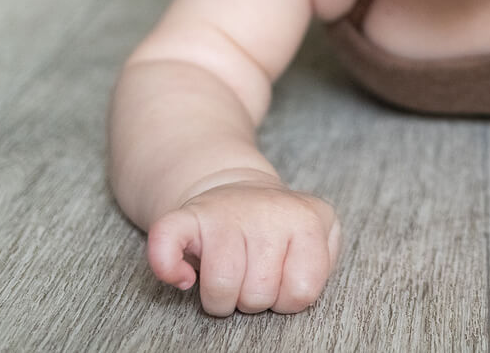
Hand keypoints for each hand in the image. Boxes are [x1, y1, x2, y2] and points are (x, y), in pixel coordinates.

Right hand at [146, 176, 340, 315]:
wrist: (240, 191)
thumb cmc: (281, 229)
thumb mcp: (322, 236)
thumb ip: (323, 264)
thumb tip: (297, 290)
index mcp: (307, 220)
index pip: (301, 292)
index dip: (287, 297)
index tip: (282, 276)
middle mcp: (268, 211)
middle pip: (258, 295)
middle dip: (252, 297)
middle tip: (251, 273)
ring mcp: (225, 211)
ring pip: (221, 289)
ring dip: (220, 297)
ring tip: (229, 273)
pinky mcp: (187, 215)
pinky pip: (166, 245)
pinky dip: (169, 268)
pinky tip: (185, 277)